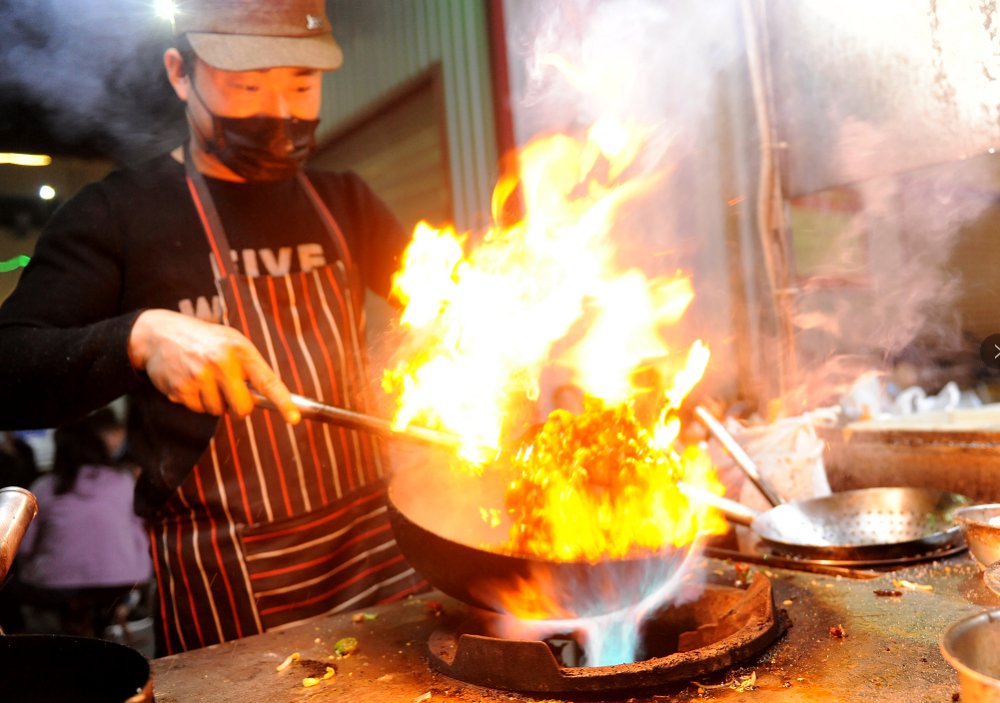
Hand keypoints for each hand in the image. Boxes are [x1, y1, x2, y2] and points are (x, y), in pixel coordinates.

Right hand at [128, 309, 299, 423]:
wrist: (159, 333)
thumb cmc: (204, 340)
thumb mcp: (232, 341)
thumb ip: (250, 366)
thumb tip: (268, 398)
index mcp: (240, 350)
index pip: (268, 381)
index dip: (283, 402)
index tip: (294, 418)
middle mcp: (221, 363)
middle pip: (243, 408)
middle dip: (240, 408)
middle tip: (231, 393)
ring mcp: (199, 377)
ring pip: (219, 411)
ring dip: (215, 402)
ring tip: (205, 379)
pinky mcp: (181, 390)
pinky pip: (199, 410)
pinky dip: (197, 402)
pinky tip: (190, 381)